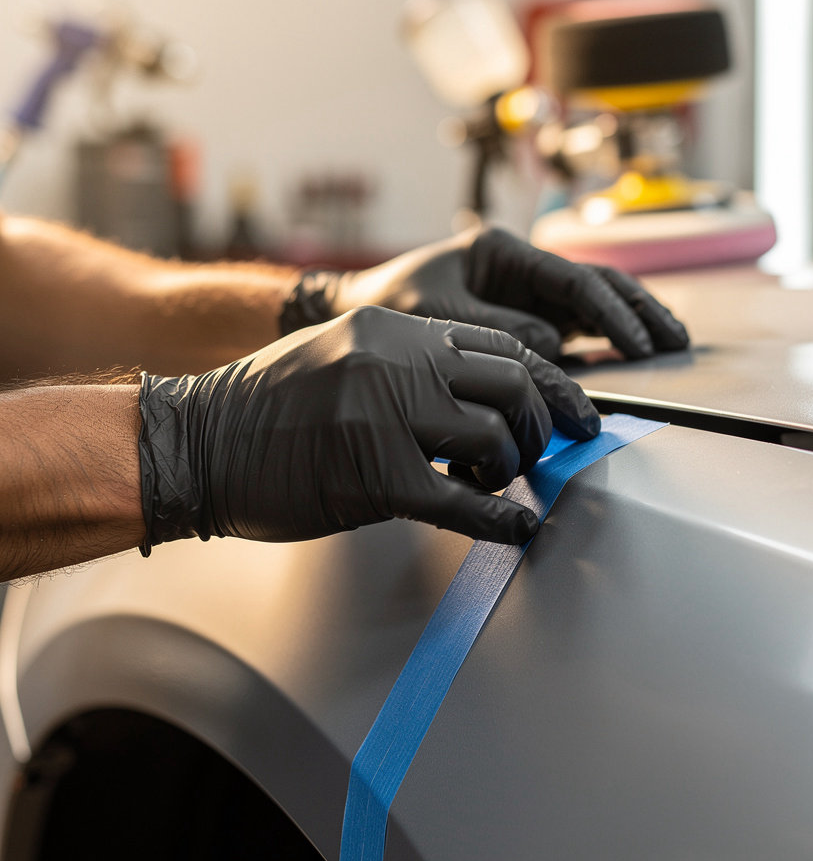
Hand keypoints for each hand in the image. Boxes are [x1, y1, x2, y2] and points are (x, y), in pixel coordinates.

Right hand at [138, 306, 599, 550]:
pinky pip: (464, 502)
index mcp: (393, 330)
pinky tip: (516, 530)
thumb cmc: (267, 406)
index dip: (545, 381)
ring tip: (497, 483)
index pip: (500, 343)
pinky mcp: (376, 479)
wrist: (195, 441)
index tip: (569, 409)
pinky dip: (501, 521)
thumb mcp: (342, 355)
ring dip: (511, 469)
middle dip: (540, 424)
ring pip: (494, 439)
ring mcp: (386, 418)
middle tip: (540, 450)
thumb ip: (408, 365)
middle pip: (514, 384)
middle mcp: (395, 362)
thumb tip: (478, 399)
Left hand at [284, 227, 689, 360]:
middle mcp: (523, 267)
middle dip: (638, 311)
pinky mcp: (526, 316)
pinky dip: (607, 339)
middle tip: (676, 341)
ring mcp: (527, 292)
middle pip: (597, 284)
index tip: (638, 345)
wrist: (362, 311)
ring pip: (595, 304)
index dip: (610, 313)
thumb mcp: (440, 315)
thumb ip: (499, 329)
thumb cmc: (392, 305)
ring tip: (672, 342)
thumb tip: (557, 347)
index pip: (573, 280)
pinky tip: (635, 352)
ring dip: (633, 321)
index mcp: (503, 251)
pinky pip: (577, 326)